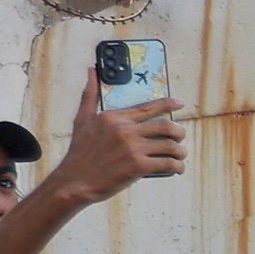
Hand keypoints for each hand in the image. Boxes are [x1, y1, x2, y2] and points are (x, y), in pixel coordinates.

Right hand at [51, 90, 187, 204]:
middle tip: (180, 137)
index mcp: (113, 117)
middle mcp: (125, 130)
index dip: (168, 104)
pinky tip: (177, 169)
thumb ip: (89, 95)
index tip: (181, 103)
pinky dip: (177, 166)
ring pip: (170, 145)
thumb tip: (92, 70)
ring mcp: (132, 148)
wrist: (74, 182)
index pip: (148, 107)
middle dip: (179, 131)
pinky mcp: (137, 166)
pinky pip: (167, 163)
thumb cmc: (79, 153)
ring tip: (180, 156)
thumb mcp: (82, 120)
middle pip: (166, 125)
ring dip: (180, 151)